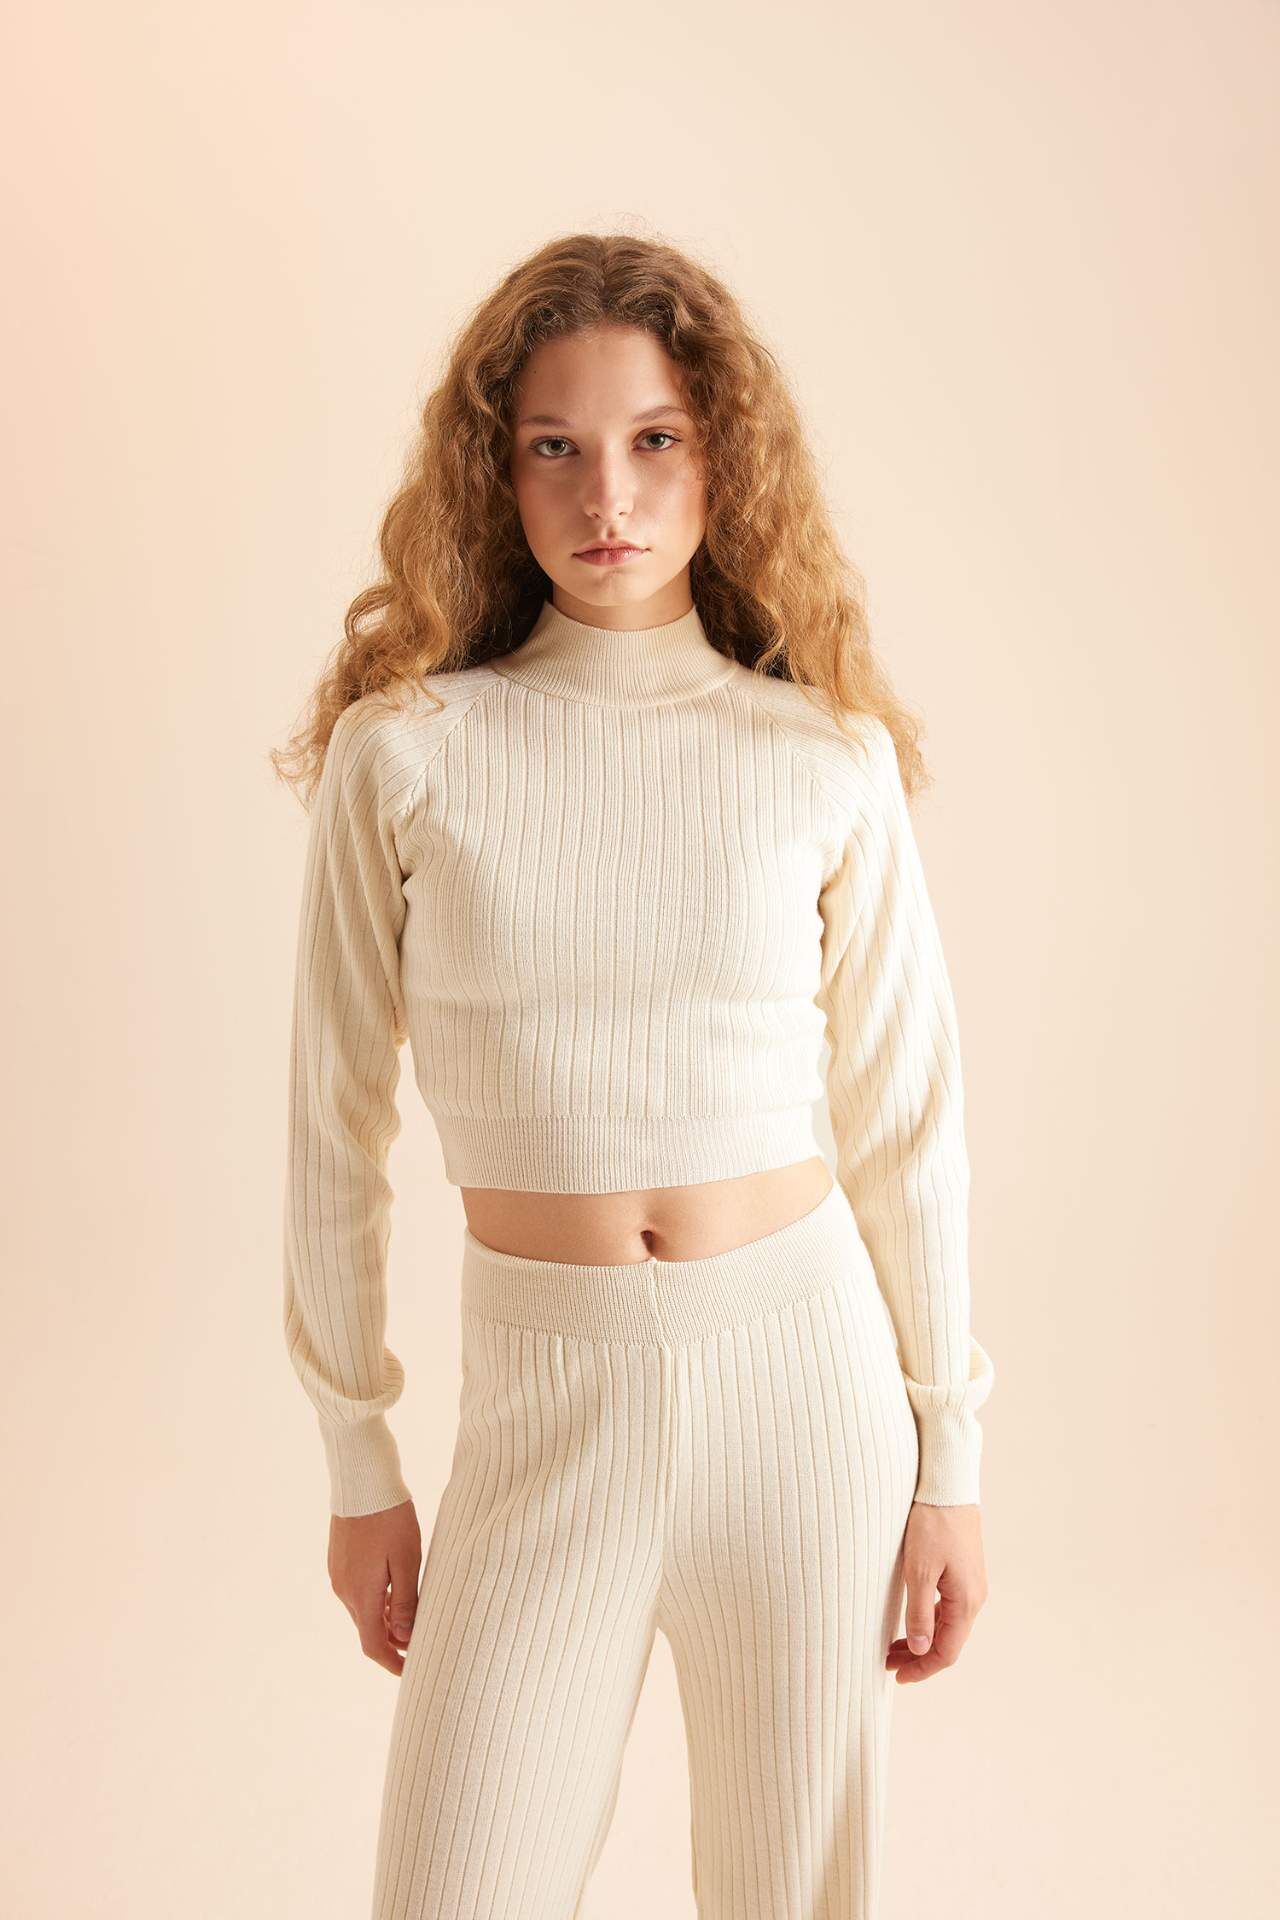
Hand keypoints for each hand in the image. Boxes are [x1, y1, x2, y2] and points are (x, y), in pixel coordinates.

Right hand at [327, 1498, 421, 1675]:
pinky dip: (375, 1601)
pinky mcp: (338, 1562)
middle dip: (392, 1641)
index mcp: (362, 1595)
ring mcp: (338, 1575)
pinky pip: (357, 1593)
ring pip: (363, 1611)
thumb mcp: (407, 1560)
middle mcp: (344, 1590)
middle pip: (368, 1630)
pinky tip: (393, 1589)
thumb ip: (406, 1601)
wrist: (362, 1481)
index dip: (392, 1663)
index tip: (410, 1671)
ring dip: (384, 1619)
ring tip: (411, 1613)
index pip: (373, 1645)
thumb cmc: (391, 1518)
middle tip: (419, 1642)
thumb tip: (406, 1637)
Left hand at [885, 1500, 988, 1684]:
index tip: (897, 1677)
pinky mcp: (964, 1571)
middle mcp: (974, 1597)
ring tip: (894, 1646)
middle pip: (948, 1641)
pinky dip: (929, 1620)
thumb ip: (920, 1613)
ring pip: (948, 1625)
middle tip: (888, 1663)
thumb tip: (921, 1650)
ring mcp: (971, 1584)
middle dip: (919, 1657)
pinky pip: (948, 1607)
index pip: (947, 1651)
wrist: (948, 1485)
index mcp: (966, 1601)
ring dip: (923, 1639)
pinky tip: (912, 1620)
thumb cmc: (932, 1524)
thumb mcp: (919, 1571)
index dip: (923, 1669)